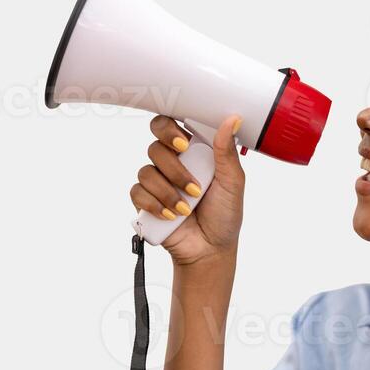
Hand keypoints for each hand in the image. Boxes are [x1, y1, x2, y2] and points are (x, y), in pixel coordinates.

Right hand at [129, 113, 244, 268]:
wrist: (210, 249)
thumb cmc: (224, 214)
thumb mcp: (232, 182)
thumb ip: (227, 151)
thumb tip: (232, 120)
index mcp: (192, 152)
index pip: (171, 126)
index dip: (169, 130)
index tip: (183, 144)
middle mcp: (172, 163)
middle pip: (155, 146)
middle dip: (171, 165)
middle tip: (189, 183)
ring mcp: (156, 182)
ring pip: (147, 171)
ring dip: (168, 191)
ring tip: (187, 208)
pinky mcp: (144, 202)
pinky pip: (138, 193)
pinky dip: (156, 205)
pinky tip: (172, 216)